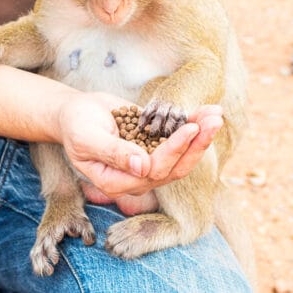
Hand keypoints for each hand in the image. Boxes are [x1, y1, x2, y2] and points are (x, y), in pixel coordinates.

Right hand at [56, 92, 222, 199]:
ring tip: (216, 113)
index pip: (155, 171)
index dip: (174, 150)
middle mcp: (138, 177)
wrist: (76, 113)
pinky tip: (208, 110)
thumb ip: (113, 153)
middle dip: (197, 144)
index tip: (190, 127)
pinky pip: (179, 140)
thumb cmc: (76, 126)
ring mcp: (149, 162)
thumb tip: (142, 166)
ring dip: (201, 135)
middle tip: (214, 121)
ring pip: (182, 155)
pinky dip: (194, 125)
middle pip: (176, 167)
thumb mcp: (88, 138)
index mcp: (119, 181)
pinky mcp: (156, 146)